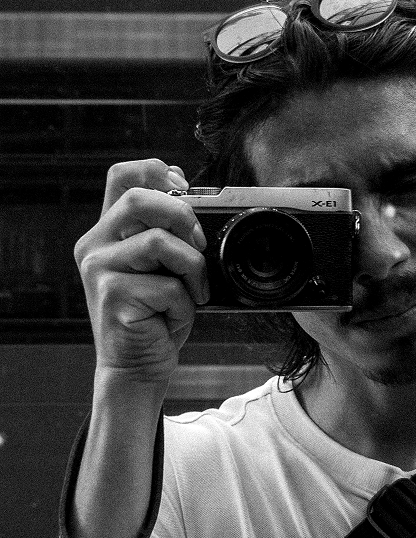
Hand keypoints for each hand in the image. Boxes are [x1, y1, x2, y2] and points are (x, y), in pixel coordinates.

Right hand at [75, 159, 208, 394]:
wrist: (137, 365)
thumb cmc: (156, 315)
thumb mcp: (163, 268)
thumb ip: (166, 234)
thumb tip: (192, 196)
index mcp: (107, 231)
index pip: (123, 175)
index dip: (158, 172)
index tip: (185, 191)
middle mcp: (95, 245)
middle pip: (139, 198)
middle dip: (183, 216)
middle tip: (198, 245)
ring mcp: (100, 270)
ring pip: (160, 241)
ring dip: (193, 268)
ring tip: (194, 291)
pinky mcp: (113, 296)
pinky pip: (168, 287)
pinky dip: (186, 304)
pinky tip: (174, 317)